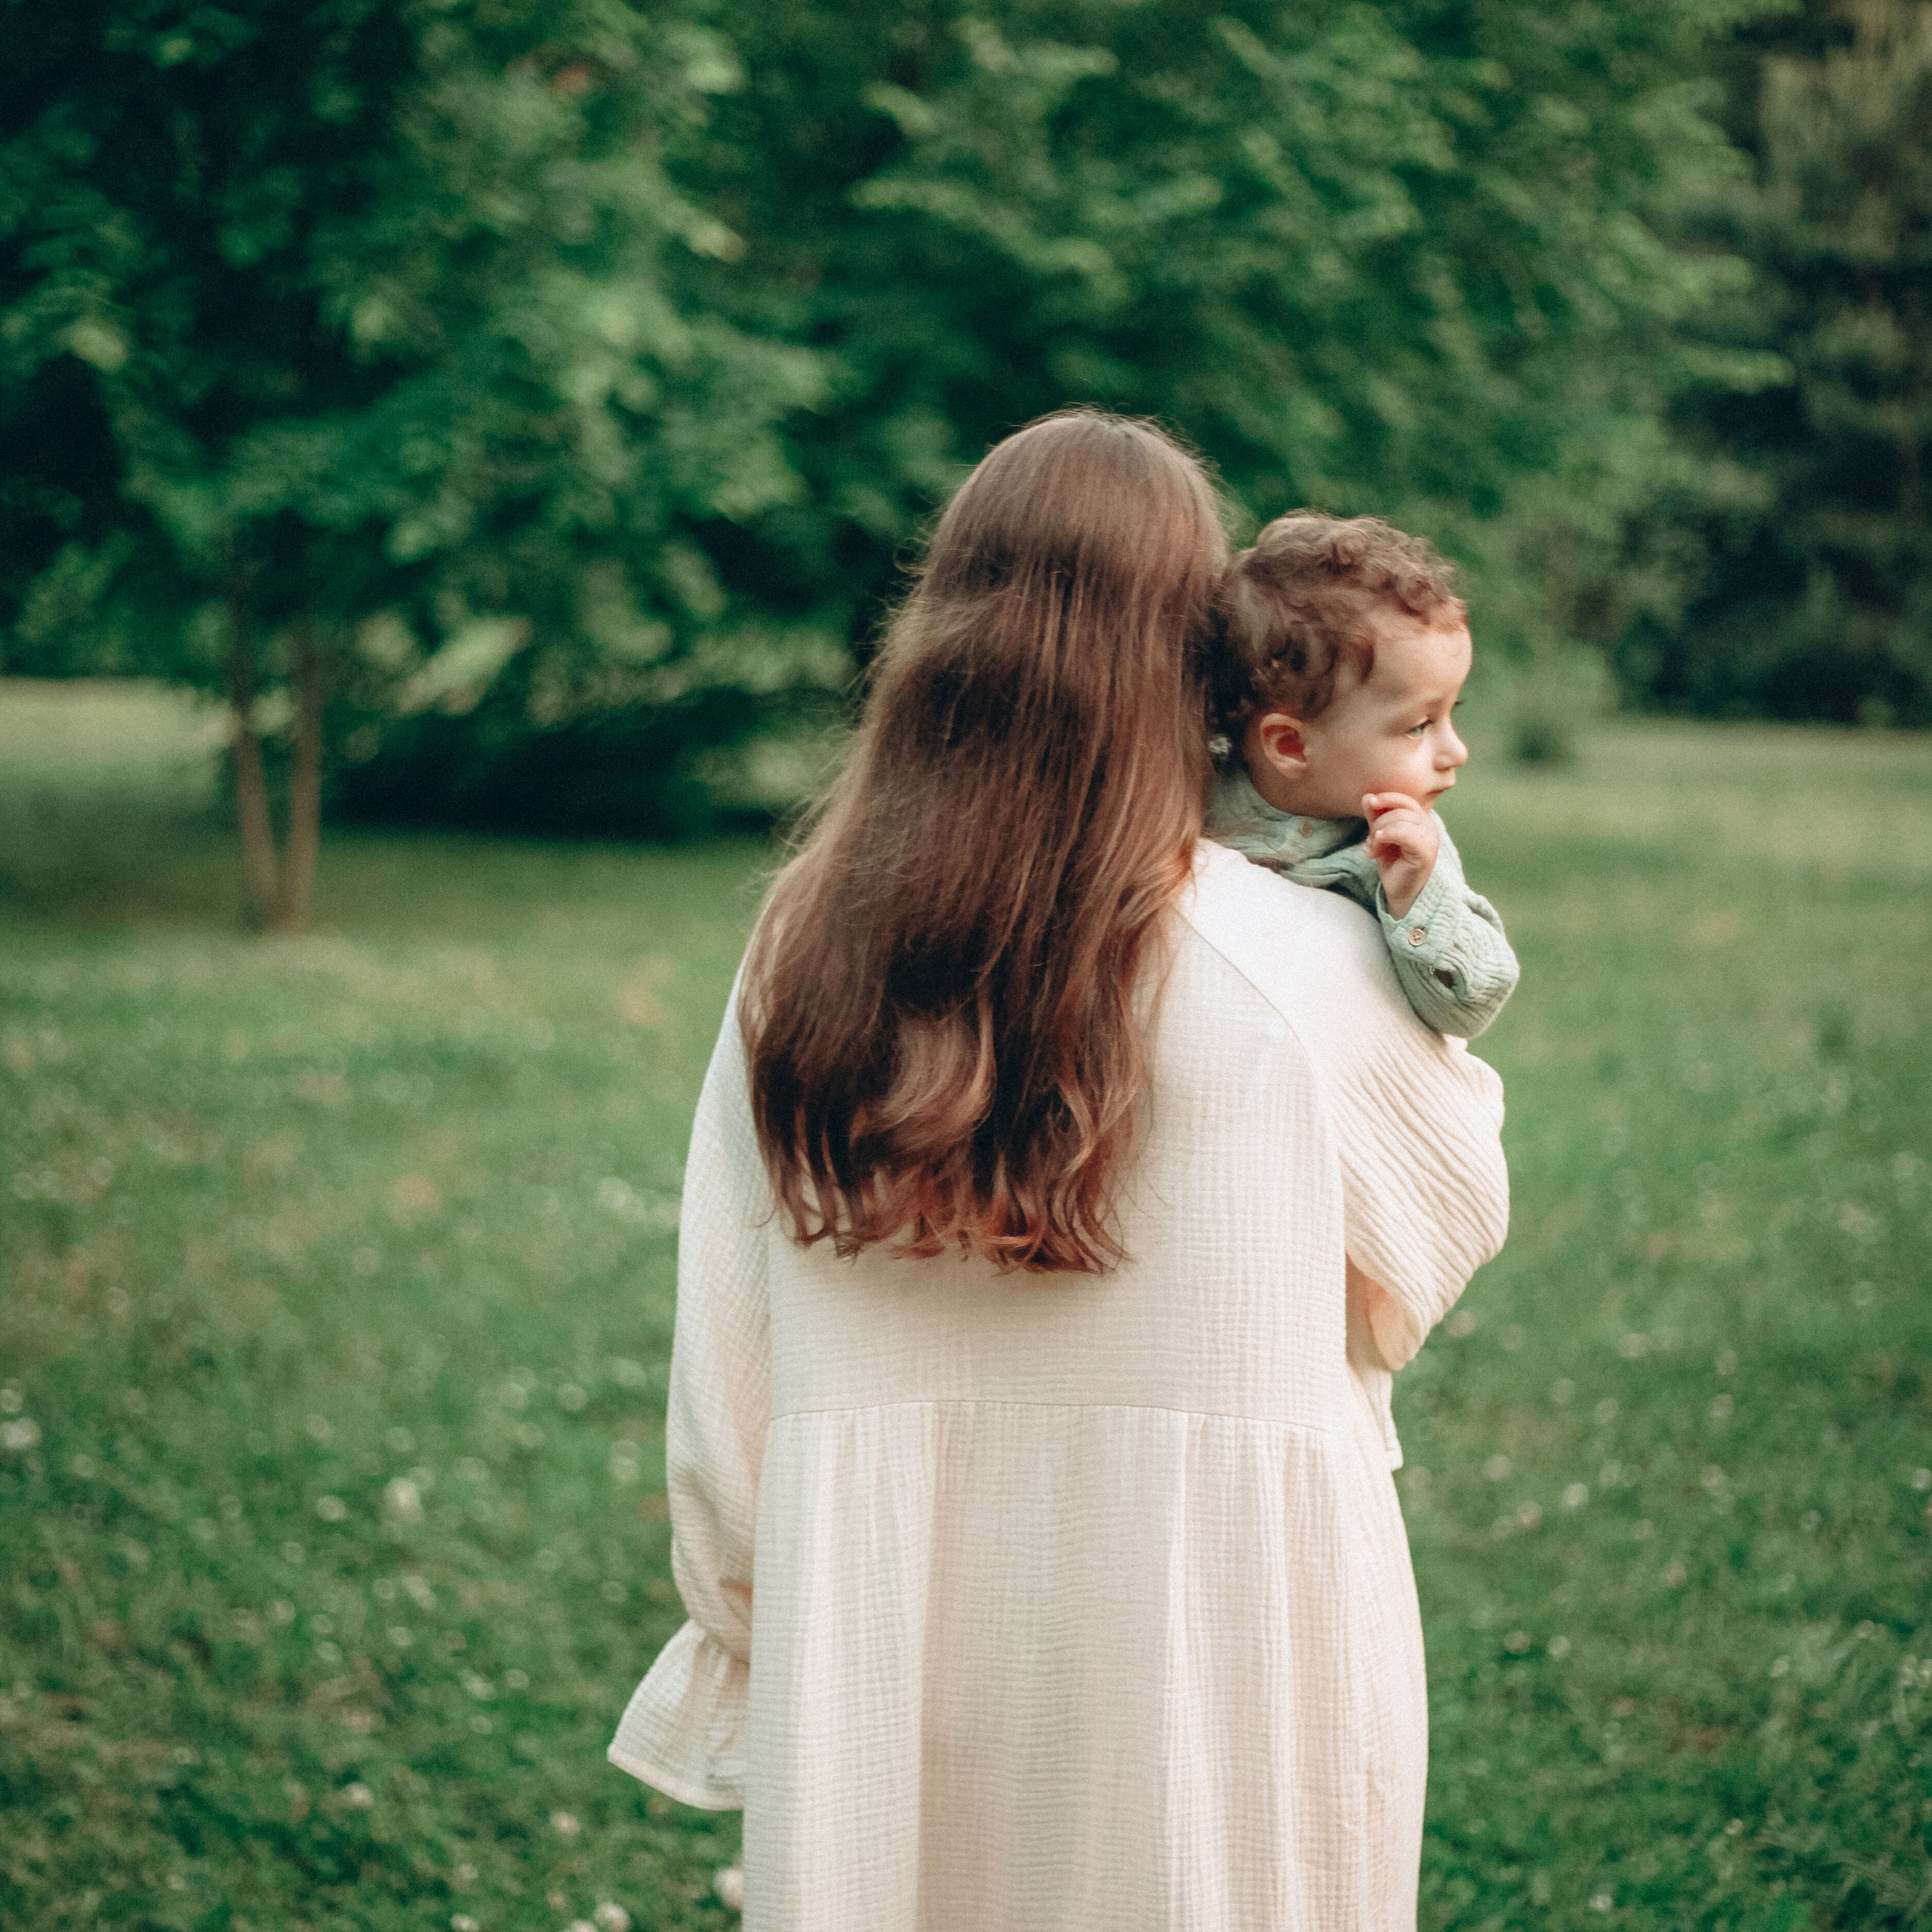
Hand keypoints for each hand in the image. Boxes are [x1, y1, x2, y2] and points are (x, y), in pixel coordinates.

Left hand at [1362, 792, 1437, 918]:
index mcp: (1420, 820)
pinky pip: (1404, 833)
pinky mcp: (1425, 851)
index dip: (1386, 798)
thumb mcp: (1381, 835)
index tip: (1369, 802)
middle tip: (1370, 839)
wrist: (1400, 890)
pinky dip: (1386, 836)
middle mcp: (1429, 826)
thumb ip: (1376, 816)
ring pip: (1400, 819)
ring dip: (1379, 832)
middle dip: (1379, 822)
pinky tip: (1376, 849)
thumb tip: (1367, 796)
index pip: (1405, 799)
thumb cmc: (1393, 863)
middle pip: (1400, 809)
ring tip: (1373, 848)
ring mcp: (1430, 838)